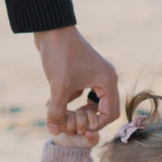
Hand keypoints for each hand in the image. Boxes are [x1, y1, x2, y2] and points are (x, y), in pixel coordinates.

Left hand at [34, 27, 119, 141]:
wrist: (51, 29)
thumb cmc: (60, 55)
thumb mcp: (58, 87)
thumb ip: (57, 112)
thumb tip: (54, 132)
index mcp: (107, 81)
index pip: (110, 114)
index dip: (95, 125)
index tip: (77, 127)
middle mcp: (105, 79)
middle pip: (102, 110)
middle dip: (84, 119)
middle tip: (67, 120)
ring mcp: (94, 76)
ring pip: (89, 104)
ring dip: (75, 111)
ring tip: (59, 112)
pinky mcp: (82, 73)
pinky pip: (80, 95)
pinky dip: (68, 102)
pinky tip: (50, 102)